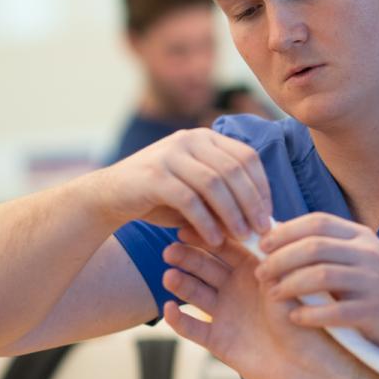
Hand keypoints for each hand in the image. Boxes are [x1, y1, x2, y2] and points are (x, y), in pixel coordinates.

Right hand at [91, 128, 271, 245]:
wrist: (109, 197)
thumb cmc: (161, 198)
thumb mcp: (199, 193)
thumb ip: (226, 197)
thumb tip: (263, 219)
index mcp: (205, 138)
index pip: (246, 157)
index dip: (262, 186)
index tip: (270, 214)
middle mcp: (190, 139)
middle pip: (234, 169)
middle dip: (252, 202)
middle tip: (262, 230)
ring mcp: (170, 153)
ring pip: (214, 183)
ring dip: (233, 213)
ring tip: (243, 237)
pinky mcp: (153, 175)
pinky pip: (189, 199)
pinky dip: (206, 221)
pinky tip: (216, 240)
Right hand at [160, 227, 350, 378]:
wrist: (307, 365)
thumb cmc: (305, 322)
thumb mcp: (288, 286)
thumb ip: (268, 262)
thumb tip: (251, 233)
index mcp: (255, 271)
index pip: (227, 247)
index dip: (208, 237)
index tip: (190, 226)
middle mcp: (237, 289)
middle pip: (206, 267)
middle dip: (188, 257)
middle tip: (171, 249)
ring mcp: (225, 314)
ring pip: (195, 293)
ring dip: (181, 284)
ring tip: (170, 275)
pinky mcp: (217, 341)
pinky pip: (192, 328)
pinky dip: (179, 319)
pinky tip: (169, 308)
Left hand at [254, 213, 378, 352]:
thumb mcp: (362, 257)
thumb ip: (331, 248)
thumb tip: (281, 238)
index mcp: (361, 237)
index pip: (317, 222)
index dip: (285, 231)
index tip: (262, 245)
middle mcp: (368, 254)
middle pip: (314, 246)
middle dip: (280, 259)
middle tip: (261, 273)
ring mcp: (372, 281)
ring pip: (321, 275)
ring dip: (290, 284)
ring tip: (272, 295)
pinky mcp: (374, 310)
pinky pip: (335, 310)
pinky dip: (310, 314)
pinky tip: (295, 317)